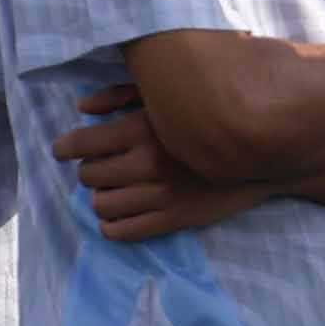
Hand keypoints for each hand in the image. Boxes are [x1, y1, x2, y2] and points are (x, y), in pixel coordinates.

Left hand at [60, 87, 269, 244]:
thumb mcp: (168, 95)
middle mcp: (147, 164)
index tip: (63, 150)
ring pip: (100, 205)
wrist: (262, 152)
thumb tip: (83, 107)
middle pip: (88, 176)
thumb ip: (122, 94)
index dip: (65, 147)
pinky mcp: (174, 219)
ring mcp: (160, 195)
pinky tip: (122, 213)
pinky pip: (121, 231)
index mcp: (141, 129)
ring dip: (102, 197)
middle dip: (90, 170)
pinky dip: (111, 224)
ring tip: (115, 189)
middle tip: (103, 166)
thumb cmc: (209, 118)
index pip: (81, 144)